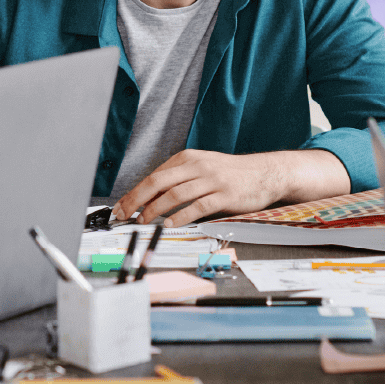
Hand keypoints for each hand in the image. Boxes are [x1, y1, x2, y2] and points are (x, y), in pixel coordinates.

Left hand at [110, 148, 350, 227]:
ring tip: (143, 221)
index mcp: (186, 158)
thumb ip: (178, 178)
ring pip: (174, 194)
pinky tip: (169, 224)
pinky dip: (180, 216)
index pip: (153, 176)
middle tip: (124, 214)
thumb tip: (149, 197)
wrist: (264, 172)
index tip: (121, 207)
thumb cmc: (229, 173)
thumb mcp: (201, 167)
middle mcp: (196, 166)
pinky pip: (197, 206)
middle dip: (136, 199)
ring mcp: (210, 179)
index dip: (134, 192)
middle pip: (158, 182)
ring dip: (154, 209)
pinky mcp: (224, 194)